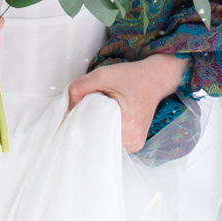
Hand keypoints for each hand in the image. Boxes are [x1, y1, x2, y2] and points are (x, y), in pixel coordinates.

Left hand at [67, 54, 186, 151]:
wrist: (154, 79)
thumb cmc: (131, 77)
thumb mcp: (102, 75)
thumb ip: (79, 88)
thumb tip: (67, 108)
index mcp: (127, 123)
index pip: (93, 131)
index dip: (80, 121)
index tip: (77, 112)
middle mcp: (133, 140)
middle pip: (98, 139)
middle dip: (88, 125)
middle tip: (90, 109)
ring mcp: (135, 145)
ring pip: (104, 144)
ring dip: (97, 130)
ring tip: (103, 113)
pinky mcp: (135, 145)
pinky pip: (113, 144)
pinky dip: (106, 133)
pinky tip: (108, 120)